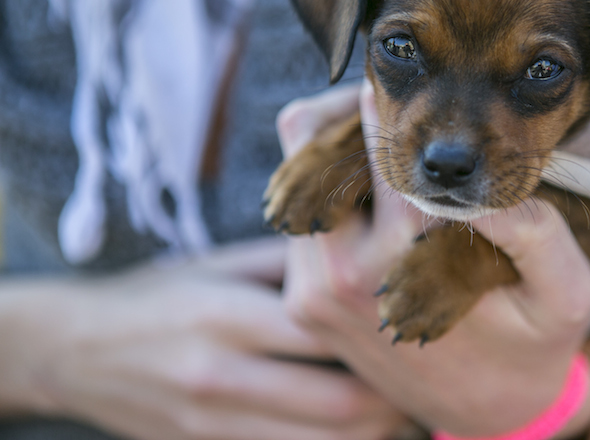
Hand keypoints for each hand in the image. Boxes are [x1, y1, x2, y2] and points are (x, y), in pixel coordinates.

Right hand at [0, 239, 408, 439]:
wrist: (76, 349)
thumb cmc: (161, 295)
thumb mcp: (221, 264)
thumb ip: (293, 264)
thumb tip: (367, 255)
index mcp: (229, 315)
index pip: (329, 332)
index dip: (384, 337)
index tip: (417, 330)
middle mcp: (221, 375)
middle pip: (339, 407)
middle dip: (396, 404)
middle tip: (424, 385)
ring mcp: (212, 424)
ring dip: (375, 437)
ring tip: (401, 413)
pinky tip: (353, 430)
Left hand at [280, 80, 589, 437]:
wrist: (485, 417)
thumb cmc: (532, 346)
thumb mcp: (565, 293)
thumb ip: (537, 233)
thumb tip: (485, 178)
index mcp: (407, 256)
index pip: (380, 138)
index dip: (404, 96)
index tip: (426, 77)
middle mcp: (341, 272)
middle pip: (314, 140)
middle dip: (358, 109)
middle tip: (409, 102)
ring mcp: (311, 289)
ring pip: (295, 173)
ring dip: (341, 147)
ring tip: (398, 148)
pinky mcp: (301, 301)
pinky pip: (297, 216)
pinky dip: (332, 189)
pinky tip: (380, 196)